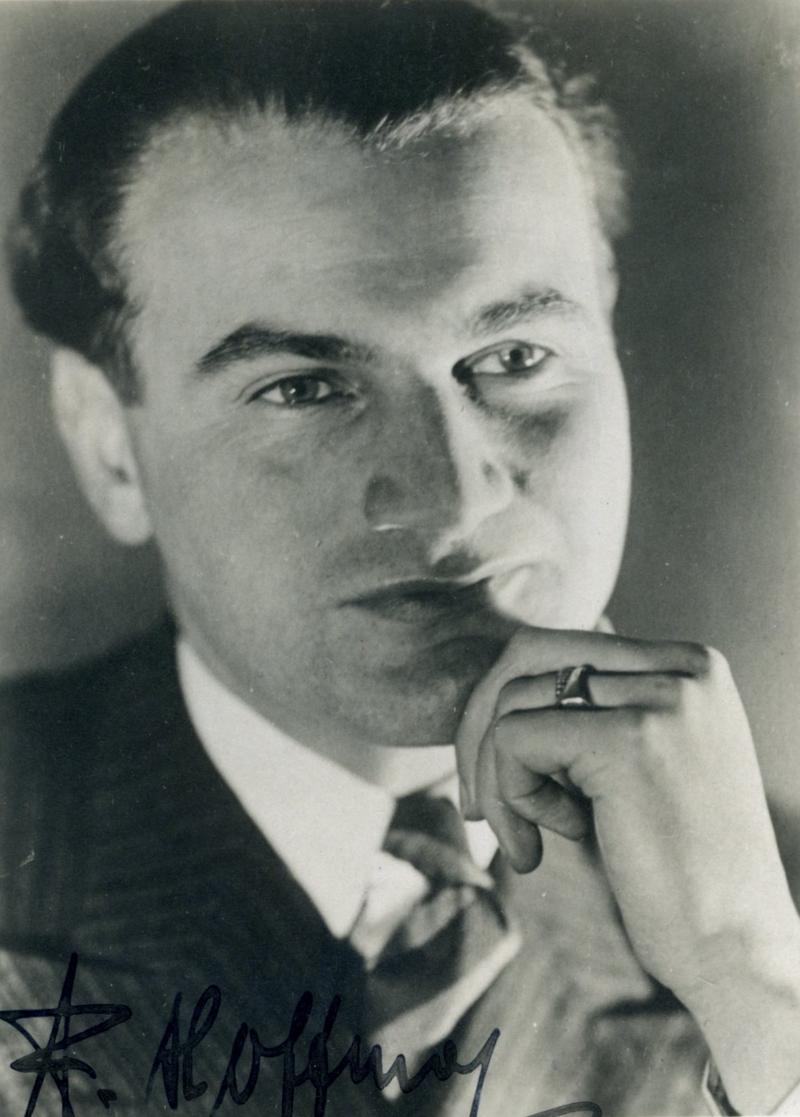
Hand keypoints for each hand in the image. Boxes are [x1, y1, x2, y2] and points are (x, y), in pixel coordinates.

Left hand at [456, 628, 799, 1110]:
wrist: (733, 951)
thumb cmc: (673, 867)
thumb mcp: (636, 764)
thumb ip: (595, 710)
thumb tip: (516, 669)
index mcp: (689, 665)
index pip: (553, 646)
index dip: (503, 712)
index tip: (498, 785)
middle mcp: (683, 668)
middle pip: (526, 654)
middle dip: (477, 728)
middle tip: (474, 807)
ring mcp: (663, 698)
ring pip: (511, 701)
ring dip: (493, 780)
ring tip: (526, 843)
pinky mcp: (630, 740)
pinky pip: (513, 740)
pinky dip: (506, 799)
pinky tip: (538, 851)